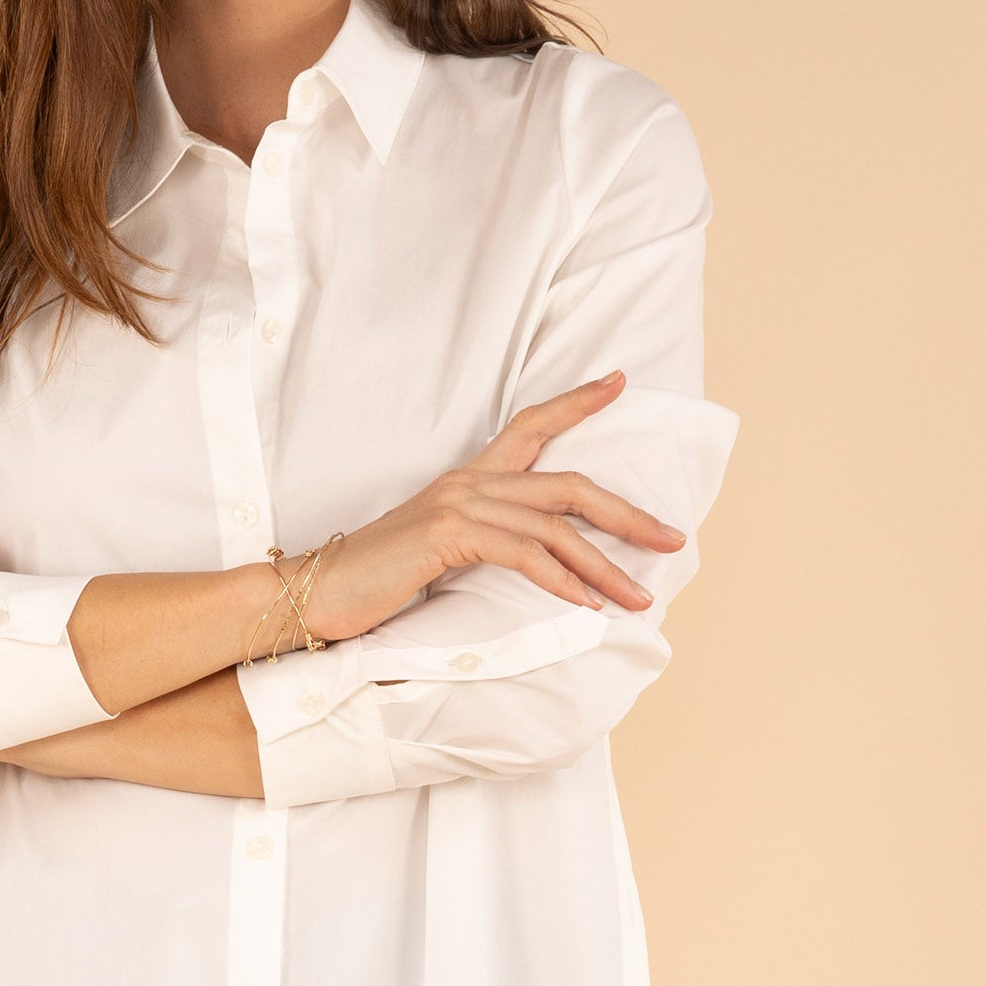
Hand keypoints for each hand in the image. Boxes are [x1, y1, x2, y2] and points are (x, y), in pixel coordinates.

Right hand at [296, 374, 682, 643]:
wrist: (314, 592)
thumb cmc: (374, 582)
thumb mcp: (438, 554)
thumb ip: (482, 545)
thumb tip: (533, 562)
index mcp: (469, 480)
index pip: (532, 425)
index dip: (579, 402)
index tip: (619, 382)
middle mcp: (470, 481)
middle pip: (570, 484)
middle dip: (628, 514)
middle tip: (671, 538)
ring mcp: (460, 504)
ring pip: (556, 526)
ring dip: (606, 566)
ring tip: (640, 597)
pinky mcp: (449, 535)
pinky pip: (524, 553)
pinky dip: (561, 580)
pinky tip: (587, 603)